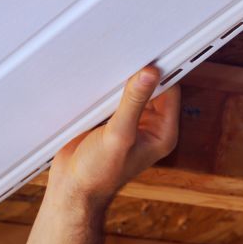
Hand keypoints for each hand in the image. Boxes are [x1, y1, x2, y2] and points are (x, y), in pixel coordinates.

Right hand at [45, 66, 180, 210]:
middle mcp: (150, 127)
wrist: (72, 188)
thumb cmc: (99, 173)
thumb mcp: (118, 135)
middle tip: (128, 58)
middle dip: (140, 74)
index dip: (161, 72)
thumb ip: (133, 103)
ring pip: (133, 90)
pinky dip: (108, 88)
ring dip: (123, 81)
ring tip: (112, 71)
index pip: (170, 90)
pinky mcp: (112, 120)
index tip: (150, 55)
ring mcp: (131, 122)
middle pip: (153, 87)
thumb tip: (149, 74)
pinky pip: (116, 95)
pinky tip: (99, 84)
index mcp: (163, 133)